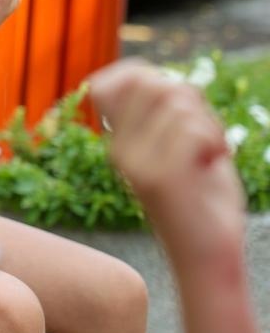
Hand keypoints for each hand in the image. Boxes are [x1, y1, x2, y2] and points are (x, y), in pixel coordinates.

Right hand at [89, 59, 241, 266]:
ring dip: (209, 125)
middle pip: (156, 85)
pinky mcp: (159, 176)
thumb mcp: (179, 149)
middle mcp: (119, 150)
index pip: (117, 80)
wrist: (206, 256)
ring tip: (210, 154)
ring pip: (179, 105)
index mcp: (119, 143)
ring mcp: (135, 163)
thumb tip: (159, 79)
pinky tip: (212, 164)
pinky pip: (193, 130)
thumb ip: (168, 114)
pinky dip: (215, 142)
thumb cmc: (202, 199)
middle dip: (192, 101)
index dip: (150, 76)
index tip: (181, 104)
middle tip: (204, 135)